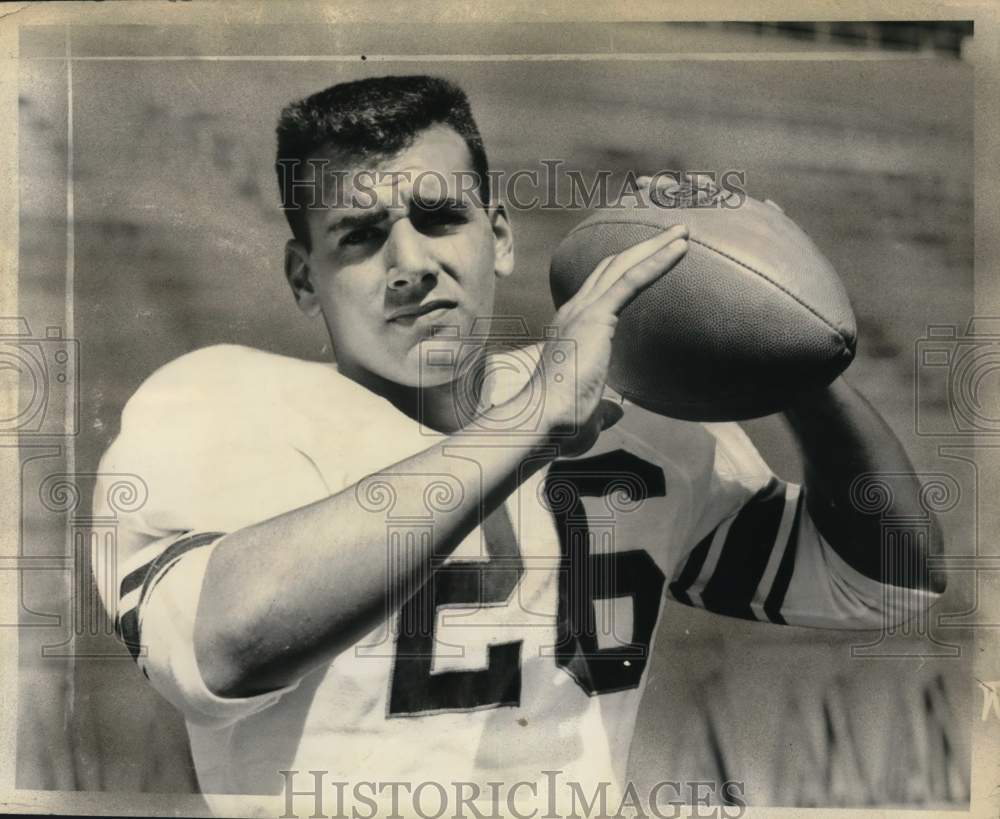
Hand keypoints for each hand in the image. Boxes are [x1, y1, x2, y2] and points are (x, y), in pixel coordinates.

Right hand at [526, 224, 688, 456]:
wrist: (542, 422)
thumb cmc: (560, 425)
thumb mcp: (588, 415)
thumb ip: (603, 408)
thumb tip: (616, 412)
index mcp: (570, 330)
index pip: (599, 290)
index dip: (624, 271)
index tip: (650, 259)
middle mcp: (573, 312)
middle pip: (612, 268)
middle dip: (643, 248)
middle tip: (674, 234)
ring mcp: (583, 311)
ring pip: (623, 266)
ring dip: (655, 246)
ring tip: (682, 232)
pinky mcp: (596, 316)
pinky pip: (632, 280)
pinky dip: (657, 261)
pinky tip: (680, 249)